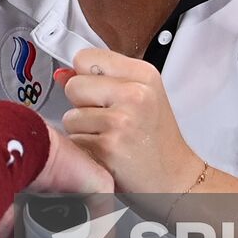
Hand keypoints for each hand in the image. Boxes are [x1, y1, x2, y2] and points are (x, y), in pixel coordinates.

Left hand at [57, 48, 204, 195]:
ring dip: (82, 131)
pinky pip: (74, 141)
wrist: (176, 180)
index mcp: (143, 74)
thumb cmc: (156, 140)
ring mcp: (121, 121)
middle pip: (73, 86)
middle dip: (82, 105)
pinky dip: (85, 151)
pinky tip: (107, 154)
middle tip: (108, 120)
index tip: (98, 91)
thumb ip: (101, 80)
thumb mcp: (140, 98)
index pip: (85, 57)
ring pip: (70, 117)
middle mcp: (134, 94)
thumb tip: (62, 74)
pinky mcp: (108, 148)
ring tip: (109, 138)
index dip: (85, 76)